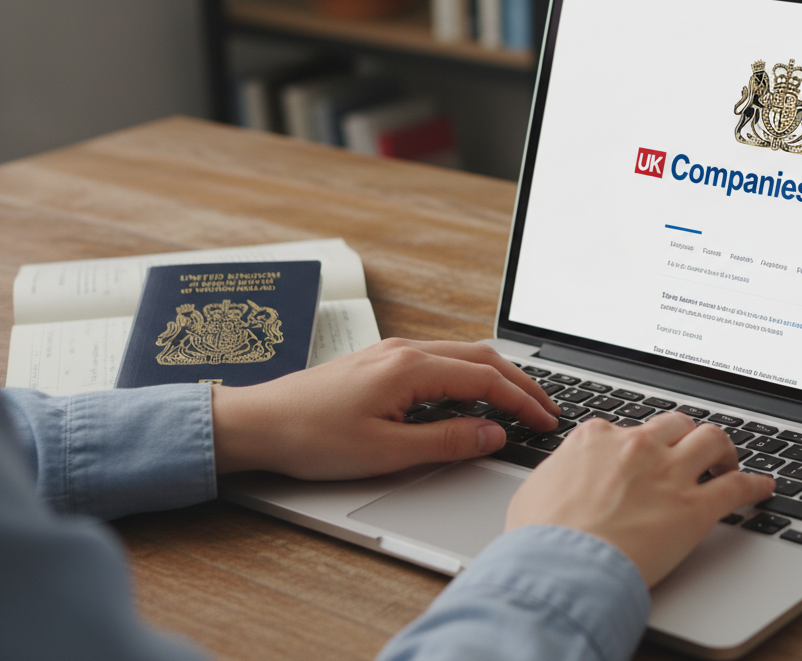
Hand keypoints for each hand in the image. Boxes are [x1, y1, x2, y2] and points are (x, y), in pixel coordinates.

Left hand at [211, 339, 558, 479]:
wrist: (256, 423)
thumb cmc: (310, 437)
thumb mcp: (386, 451)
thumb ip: (447, 442)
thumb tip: (492, 435)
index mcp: (412, 368)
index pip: (487, 381)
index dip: (522, 402)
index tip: (545, 422)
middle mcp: (406, 350)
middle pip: (482, 358)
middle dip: (520, 383)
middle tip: (546, 409)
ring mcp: (392, 352)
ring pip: (462, 355)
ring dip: (496, 377)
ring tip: (519, 402)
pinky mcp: (381, 362)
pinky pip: (440, 360)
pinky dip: (470, 376)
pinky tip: (471, 396)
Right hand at [505, 412, 775, 587]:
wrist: (560, 567)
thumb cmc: (541, 538)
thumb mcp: (536, 489)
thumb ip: (561, 472)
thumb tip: (564, 476)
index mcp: (597, 438)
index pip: (629, 426)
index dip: (640, 444)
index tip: (645, 455)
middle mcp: (637, 446)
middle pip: (676, 424)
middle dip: (685, 436)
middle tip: (690, 453)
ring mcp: (669, 473)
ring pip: (712, 440)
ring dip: (724, 450)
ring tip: (728, 463)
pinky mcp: (695, 507)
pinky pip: (737, 487)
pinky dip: (755, 485)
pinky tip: (763, 489)